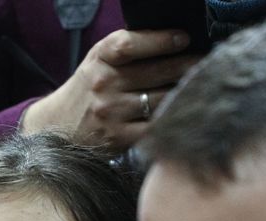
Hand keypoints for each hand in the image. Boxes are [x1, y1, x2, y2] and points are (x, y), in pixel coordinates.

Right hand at [21, 28, 201, 150]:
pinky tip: (187, 113)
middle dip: (187, 65)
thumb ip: (126, 52)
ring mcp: (111, 112)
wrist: (57, 129)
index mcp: (99, 59)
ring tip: (206, 87)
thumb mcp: (97, 63)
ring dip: (186, 93)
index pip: (130, 44)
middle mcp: (104, 83)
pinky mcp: (118, 138)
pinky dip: (173, 119)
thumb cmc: (87, 91)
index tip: (185, 38)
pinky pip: (156, 126)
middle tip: (208, 62)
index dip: (160, 40)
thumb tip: (172, 40)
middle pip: (156, 71)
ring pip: (161, 99)